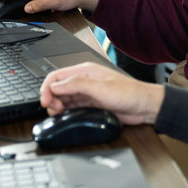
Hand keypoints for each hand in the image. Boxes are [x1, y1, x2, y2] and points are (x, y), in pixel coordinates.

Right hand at [40, 62, 165, 124]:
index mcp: (85, 71)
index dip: (47, 87)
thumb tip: (56, 85)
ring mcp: (86, 93)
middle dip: (51, 98)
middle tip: (53, 109)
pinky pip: (72, 106)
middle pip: (58, 87)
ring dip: (57, 105)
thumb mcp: (100, 88)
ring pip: (63, 98)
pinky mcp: (90, 104)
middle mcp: (84, 81)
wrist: (142, 106)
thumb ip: (76, 85)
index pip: (58, 76)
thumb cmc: (128, 93)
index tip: (44, 101)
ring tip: (59, 113)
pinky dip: (65, 111)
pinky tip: (65, 116)